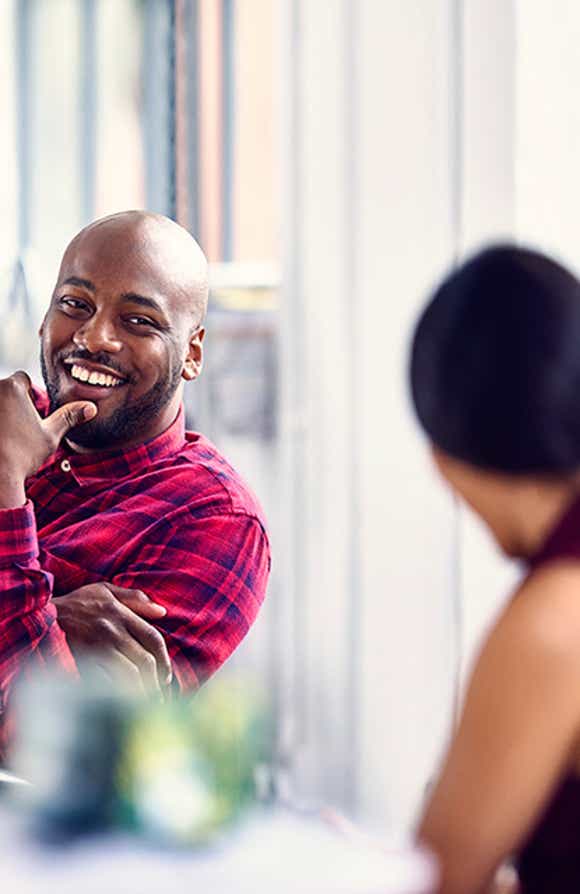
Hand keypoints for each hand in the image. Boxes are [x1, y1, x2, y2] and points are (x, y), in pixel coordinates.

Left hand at [0, 371, 96, 486]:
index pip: (22, 379)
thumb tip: (91, 408)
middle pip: (3, 390)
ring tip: (3, 437)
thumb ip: (69, 417)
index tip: (27, 414)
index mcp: (11, 388)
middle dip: (9, 405)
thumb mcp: (50, 435)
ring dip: (0, 415)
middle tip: (14, 429)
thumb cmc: (22, 456)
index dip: (27, 395)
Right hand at [53, 582, 172, 693]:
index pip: (153, 639)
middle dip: (156, 682)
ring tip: (147, 704)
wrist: (43, 615)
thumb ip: (135, 598)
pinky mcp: (84, 661)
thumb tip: (161, 611)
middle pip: (145, 660)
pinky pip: (108, 681)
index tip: (166, 677)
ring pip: (130, 674)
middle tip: (159, 697)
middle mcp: (113, 630)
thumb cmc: (77, 603)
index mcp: (121, 614)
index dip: (164, 660)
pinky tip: (125, 703)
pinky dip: (120, 693)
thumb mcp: (105, 591)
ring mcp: (98, 647)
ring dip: (142, 691)